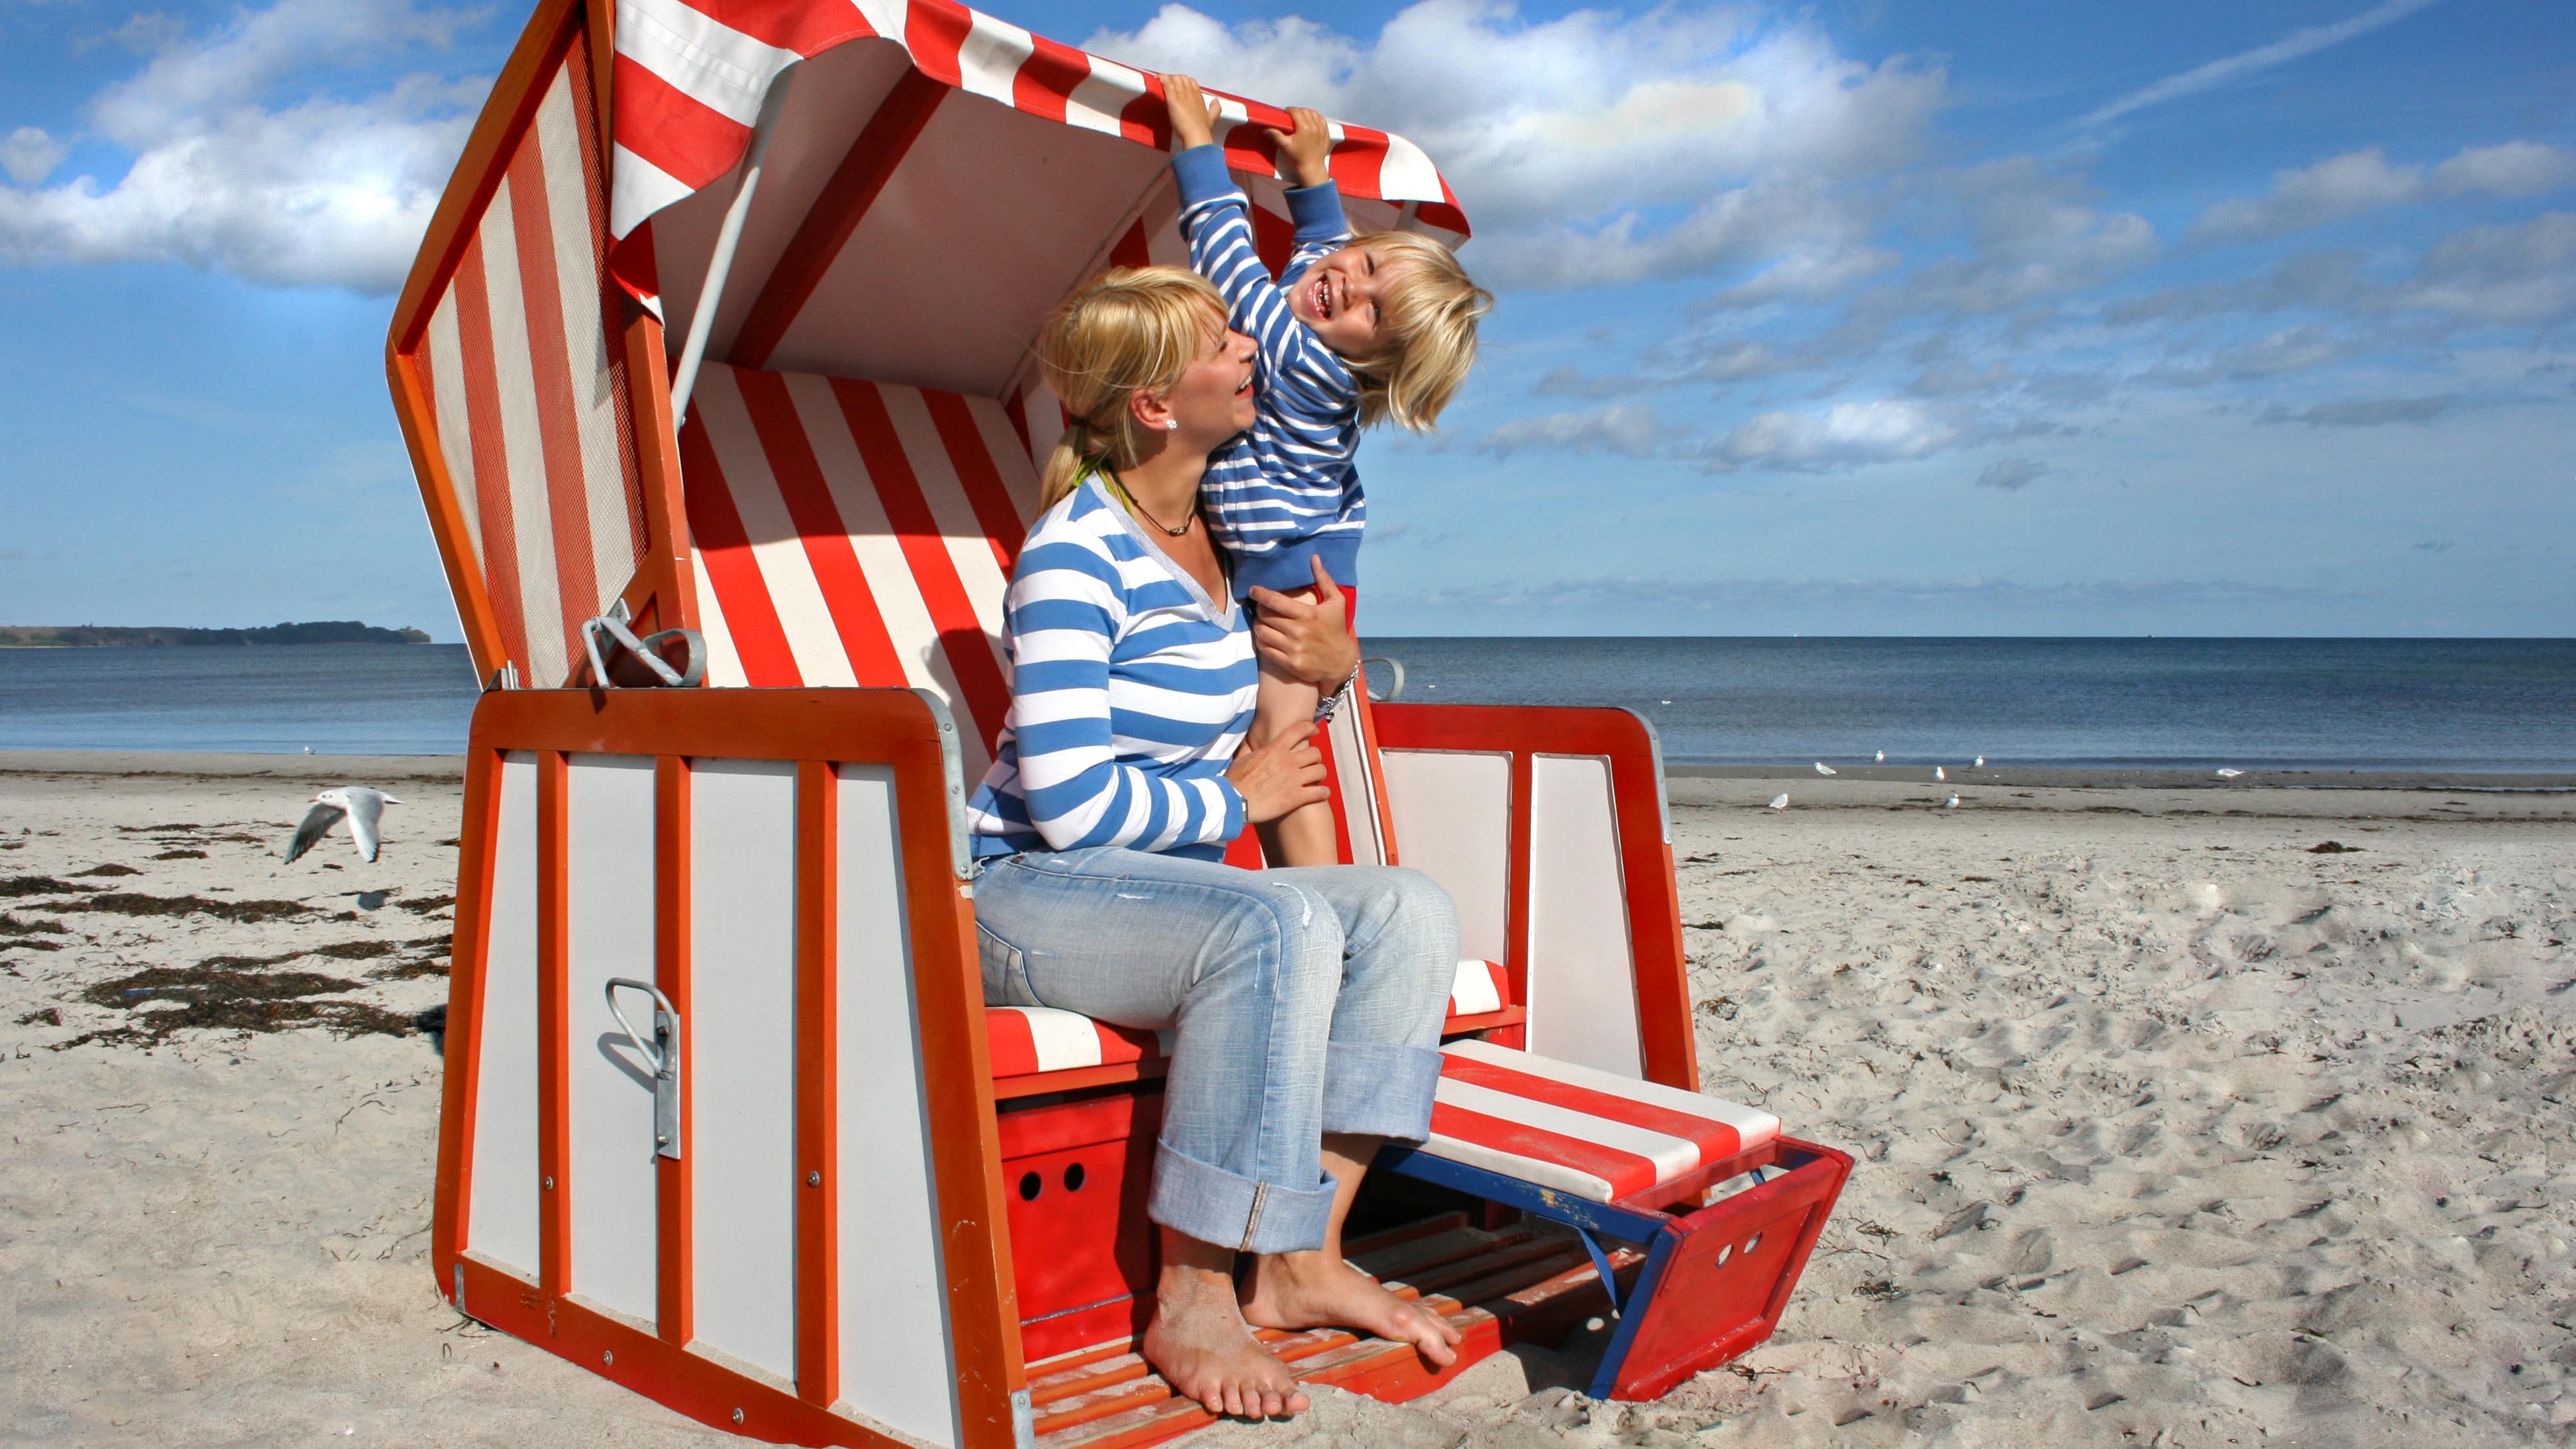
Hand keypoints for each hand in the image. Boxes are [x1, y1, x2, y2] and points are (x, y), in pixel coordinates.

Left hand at [1162, 74, 1221, 149]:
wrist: (1196, 134)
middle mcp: (1190, 92)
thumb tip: (1216, 100)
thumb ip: (1215, 108)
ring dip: (1166, 78)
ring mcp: (1181, 94)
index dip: (1184, 82)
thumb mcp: (1212, 117)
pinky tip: (1157, 79)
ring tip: (1160, 82)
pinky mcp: (1172, 98)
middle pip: (1182, 78)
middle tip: (1167, 85)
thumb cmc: (1202, 129)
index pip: (1191, 81)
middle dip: (1174, 79)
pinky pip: (1166, 82)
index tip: (1179, 86)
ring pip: (1174, 78)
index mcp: (1198, 96)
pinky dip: (1161, 78)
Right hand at [1229, 720, 1328, 823]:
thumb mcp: (1240, 759)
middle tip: (1312, 764)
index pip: (1298, 731)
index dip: (1310, 728)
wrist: (1232, 801)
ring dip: (1321, 774)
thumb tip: (1249, 742)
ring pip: (1320, 770)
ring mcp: (1294, 779)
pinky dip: (1323, 792)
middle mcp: (1287, 761)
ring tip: (1317, 779)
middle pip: (1315, 753)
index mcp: (1274, 750)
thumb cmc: (1234, 782)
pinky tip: (1321, 794)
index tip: (1314, 731)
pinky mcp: (1296, 797)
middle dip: (1315, 758)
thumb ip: (1249, 749)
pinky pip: (1320, 792)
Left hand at [1248, 557, 1358, 691]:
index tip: (1253, 590)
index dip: (1260, 593)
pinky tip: (1266, 636)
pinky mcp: (1289, 663)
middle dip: (1260, 609)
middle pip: (1265, 616)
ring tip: (1263, 622)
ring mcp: (1293, 649)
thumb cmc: (1336, 629)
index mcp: (1308, 614)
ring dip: (1258, 625)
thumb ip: (1324, 579)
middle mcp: (1298, 631)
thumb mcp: (1336, 602)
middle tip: (1262, 608)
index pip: (1275, 601)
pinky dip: (1261, 640)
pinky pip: (1264, 649)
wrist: (1341, 663)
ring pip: (1262, 632)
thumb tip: (1314, 557)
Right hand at [1264, 107, 1332, 188]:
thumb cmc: (1297, 157)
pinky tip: (1311, 120)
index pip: (1296, 111)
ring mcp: (1321, 129)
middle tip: (1291, 117)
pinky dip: (1315, 117)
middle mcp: (1314, 126)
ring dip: (1306, 113)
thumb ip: (1275, 135)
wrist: (1311, 167)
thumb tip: (1266, 129)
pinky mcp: (1326, 132)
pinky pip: (1321, 118)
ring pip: (1313, 113)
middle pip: (1304, 111)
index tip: (1285, 114)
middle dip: (1297, 111)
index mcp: (1304, 128)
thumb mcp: (1284, 146)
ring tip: (1301, 118)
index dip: (1289, 110)